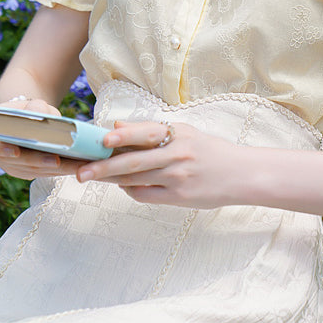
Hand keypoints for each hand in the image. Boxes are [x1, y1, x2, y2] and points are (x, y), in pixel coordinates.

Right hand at [0, 97, 90, 180]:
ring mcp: (9, 165)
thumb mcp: (32, 103)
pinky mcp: (24, 172)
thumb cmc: (29, 110)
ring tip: (75, 166)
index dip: (2, 149)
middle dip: (38, 162)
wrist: (27, 119)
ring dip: (54, 170)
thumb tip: (41, 112)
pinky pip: (41, 173)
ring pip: (32, 170)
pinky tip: (74, 167)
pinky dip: (58, 171)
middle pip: (17, 161)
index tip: (16, 151)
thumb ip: (35, 106)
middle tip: (57, 161)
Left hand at [75, 120, 247, 208]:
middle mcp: (177, 154)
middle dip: (104, 167)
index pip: (146, 133)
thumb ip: (151, 130)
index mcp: (178, 133)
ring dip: (112, 179)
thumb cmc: (210, 151)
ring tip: (92, 176)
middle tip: (81, 172)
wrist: (241, 175)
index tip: (103, 138)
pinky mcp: (179, 197)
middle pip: (134, 162)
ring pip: (136, 180)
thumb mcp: (185, 133)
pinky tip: (125, 185)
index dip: (123, 136)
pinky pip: (146, 195)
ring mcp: (178, 177)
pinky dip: (131, 190)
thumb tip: (116, 125)